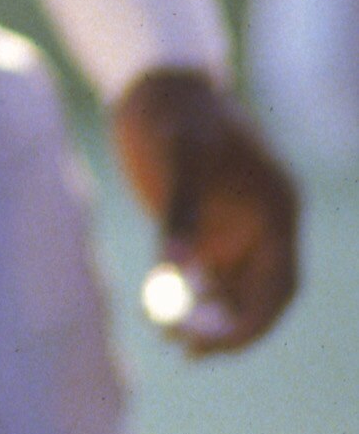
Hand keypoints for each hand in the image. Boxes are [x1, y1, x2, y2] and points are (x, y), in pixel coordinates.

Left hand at [109, 67, 300, 354]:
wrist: (153, 83)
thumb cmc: (173, 114)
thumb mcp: (178, 158)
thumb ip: (179, 214)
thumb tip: (174, 271)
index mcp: (278, 210)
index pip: (279, 287)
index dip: (251, 323)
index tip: (212, 344)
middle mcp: (266, 226)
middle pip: (259, 298)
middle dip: (226, 330)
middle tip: (185, 350)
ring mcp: (240, 229)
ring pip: (233, 294)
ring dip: (205, 320)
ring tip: (165, 335)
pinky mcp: (213, 229)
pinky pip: (209, 278)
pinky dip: (189, 300)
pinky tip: (159, 314)